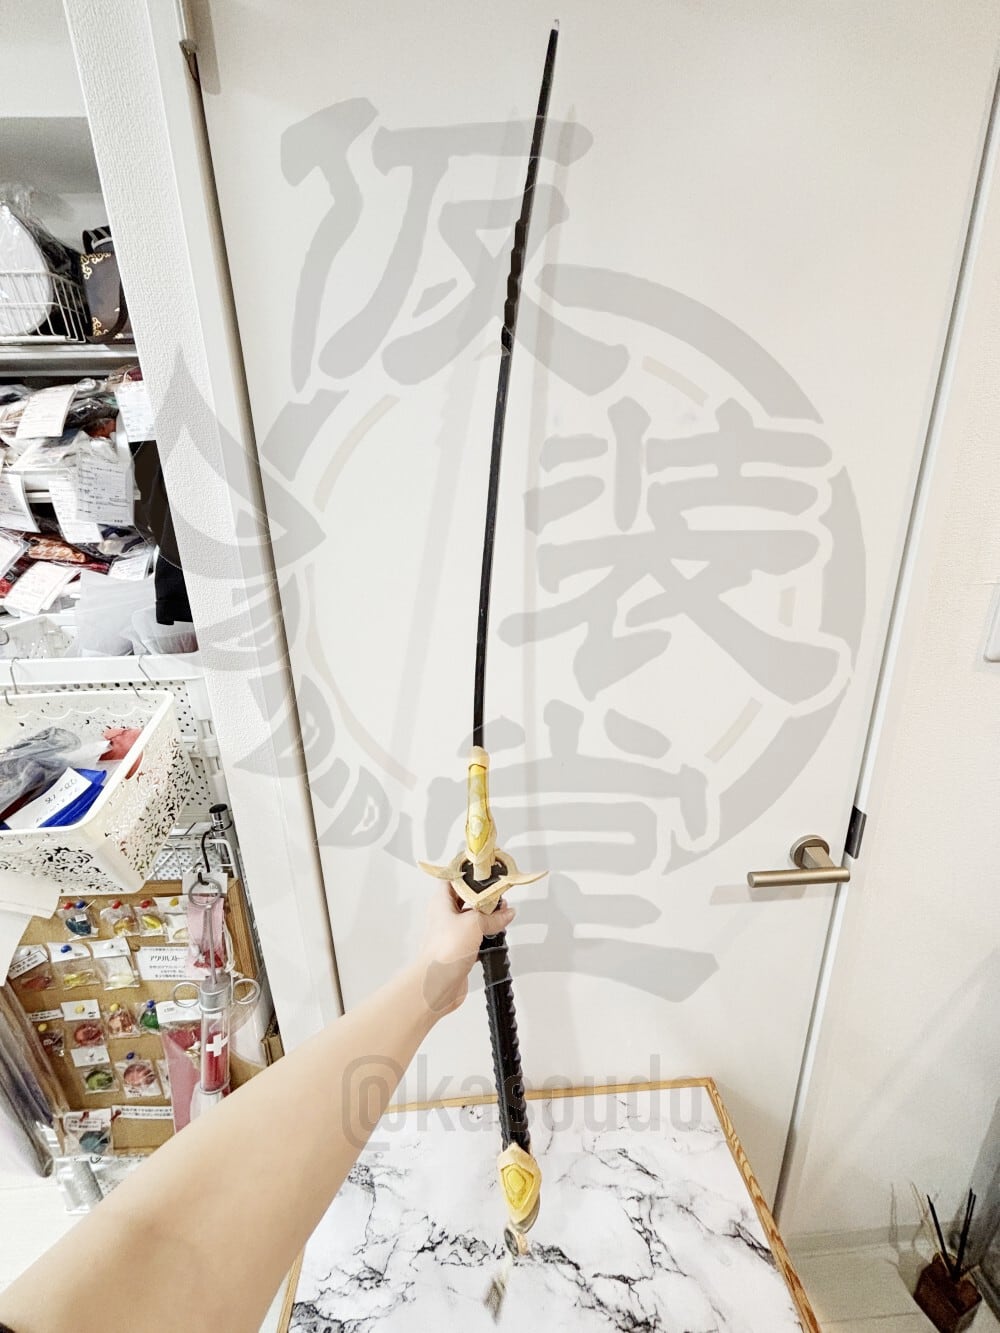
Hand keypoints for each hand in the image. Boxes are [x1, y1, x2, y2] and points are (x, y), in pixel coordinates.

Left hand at [415, 881, 515, 1017]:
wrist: (437, 984)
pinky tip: (497, 936)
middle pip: (465, 899)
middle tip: (500, 895)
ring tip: (502, 915)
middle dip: (483, 897)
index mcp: (441, 902)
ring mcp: (451, 934)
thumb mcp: (474, 924)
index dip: (468, 874)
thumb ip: (492, 917)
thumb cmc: (444, 951)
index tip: (485, 871)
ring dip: (487, 917)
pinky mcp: (459, 950)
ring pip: (471, 919)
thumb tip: (506, 912)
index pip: (453, 879)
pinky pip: (475, 938)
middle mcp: (444, 916)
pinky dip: (486, 936)